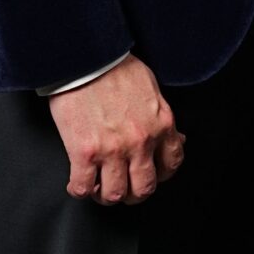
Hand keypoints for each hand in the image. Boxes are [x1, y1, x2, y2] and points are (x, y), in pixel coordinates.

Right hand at [50, 55, 182, 204]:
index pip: (172, 164)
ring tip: (100, 188)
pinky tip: (79, 184)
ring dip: (108, 195)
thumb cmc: (115, 68)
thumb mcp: (152, 90)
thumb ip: (161, 117)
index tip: (151, 174)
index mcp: (161, 124)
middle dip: (135, 193)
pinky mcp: (84, 152)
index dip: (160, 175)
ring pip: (115, 194)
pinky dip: (80, 190)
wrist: (85, 58)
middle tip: (125, 187)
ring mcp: (112, 149)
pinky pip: (83, 187)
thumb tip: (174, 137)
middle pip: (144, 188)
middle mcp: (140, 141)